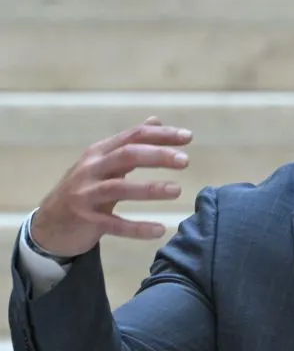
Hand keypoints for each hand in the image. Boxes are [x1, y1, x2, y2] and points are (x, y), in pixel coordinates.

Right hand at [30, 116, 192, 257]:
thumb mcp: (104, 162)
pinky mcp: (86, 219)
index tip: (188, 137)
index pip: (133, 136)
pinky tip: (159, 229)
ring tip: (177, 190)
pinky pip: (114, 224)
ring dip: (149, 188)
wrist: (49, 223)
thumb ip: (130, 144)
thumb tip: (156, 120)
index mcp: (99, 152)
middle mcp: (91, 169)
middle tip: (185, 161)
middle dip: (157, 155)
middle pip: (127, 155)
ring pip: (119, 187)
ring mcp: (86, 194)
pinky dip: (137, 227)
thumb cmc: (85, 188)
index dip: (161, 135)